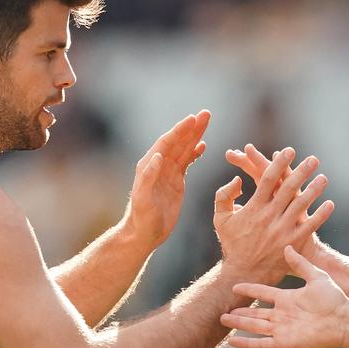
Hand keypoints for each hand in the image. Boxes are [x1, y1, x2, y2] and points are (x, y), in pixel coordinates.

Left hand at [122, 111, 209, 248]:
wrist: (144, 234)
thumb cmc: (142, 219)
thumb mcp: (143, 200)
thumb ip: (147, 177)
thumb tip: (158, 156)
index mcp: (149, 166)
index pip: (167, 143)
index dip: (180, 131)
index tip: (192, 119)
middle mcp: (158, 165)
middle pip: (177, 141)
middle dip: (191, 127)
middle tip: (206, 114)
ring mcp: (168, 172)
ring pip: (184, 149)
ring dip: (195, 135)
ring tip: (206, 121)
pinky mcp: (176, 181)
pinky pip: (186, 161)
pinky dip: (194, 152)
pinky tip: (202, 144)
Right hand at [214, 148, 333, 283]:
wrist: (243, 273)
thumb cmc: (232, 244)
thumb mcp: (220, 218)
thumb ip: (224, 195)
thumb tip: (237, 179)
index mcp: (253, 208)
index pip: (268, 179)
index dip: (279, 163)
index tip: (289, 151)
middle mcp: (269, 217)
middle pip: (288, 188)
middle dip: (301, 172)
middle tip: (313, 159)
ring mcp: (282, 230)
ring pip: (301, 205)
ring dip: (314, 190)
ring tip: (323, 178)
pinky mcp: (292, 243)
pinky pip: (310, 226)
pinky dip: (321, 215)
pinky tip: (330, 204)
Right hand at [222, 246, 348, 347]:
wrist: (344, 320)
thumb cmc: (334, 299)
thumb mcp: (316, 277)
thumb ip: (300, 264)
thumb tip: (287, 246)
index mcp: (288, 299)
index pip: (263, 293)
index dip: (249, 290)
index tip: (235, 286)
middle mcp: (283, 314)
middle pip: (256, 313)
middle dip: (239, 312)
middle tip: (223, 310)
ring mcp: (283, 329)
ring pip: (255, 326)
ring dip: (239, 323)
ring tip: (223, 319)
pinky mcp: (285, 343)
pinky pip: (261, 343)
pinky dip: (246, 343)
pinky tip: (232, 341)